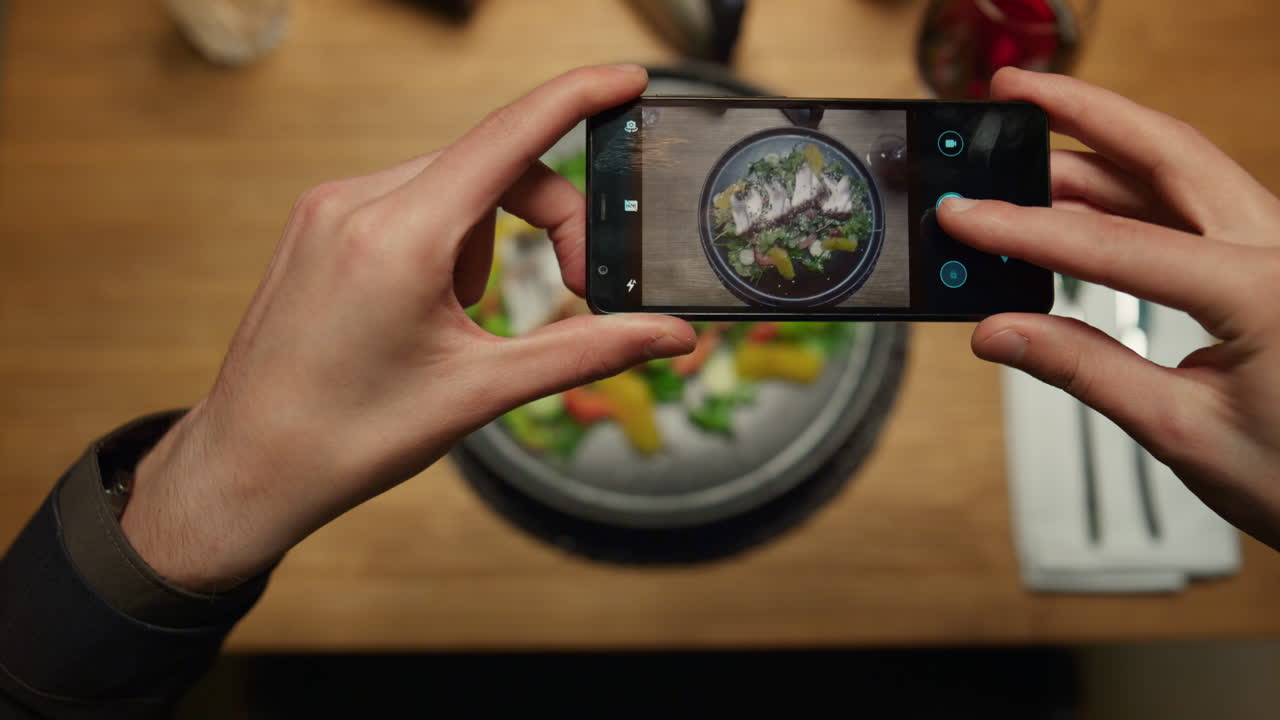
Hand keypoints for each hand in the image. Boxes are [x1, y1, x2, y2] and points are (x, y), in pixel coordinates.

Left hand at [122, 65, 695, 590]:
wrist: (248, 468)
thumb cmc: (350, 437)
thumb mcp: (482, 392)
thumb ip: (588, 351)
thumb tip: (671, 338)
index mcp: (399, 236)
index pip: (510, 136)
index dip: (578, 98)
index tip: (627, 81)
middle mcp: (357, 202)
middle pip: (493, 165)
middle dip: (551, 216)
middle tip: (581, 286)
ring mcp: (329, 208)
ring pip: (453, 188)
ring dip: (490, 241)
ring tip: (465, 323)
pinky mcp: (318, 224)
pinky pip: (410, 203)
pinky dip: (448, 242)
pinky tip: (429, 309)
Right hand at [939, 67, 1279, 549]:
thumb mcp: (1182, 431)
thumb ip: (1085, 370)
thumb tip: (1001, 333)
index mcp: (1264, 291)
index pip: (1114, 245)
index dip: (1025, 228)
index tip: (965, 216)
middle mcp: (1278, 250)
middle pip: (1166, 151)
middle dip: (1082, 111)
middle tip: (1011, 90)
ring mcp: (1277, 249)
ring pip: (1181, 171)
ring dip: (1102, 148)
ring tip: (1028, 140)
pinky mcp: (1267, 262)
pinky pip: (1193, 205)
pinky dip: (1130, 190)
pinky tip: (1079, 196)